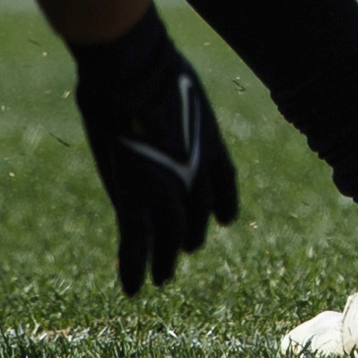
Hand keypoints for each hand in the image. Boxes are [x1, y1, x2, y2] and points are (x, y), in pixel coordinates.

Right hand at [70, 9, 239, 294]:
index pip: (224, 183)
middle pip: (195, 215)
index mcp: (211, 144)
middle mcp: (196, 174)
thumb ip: (173, 103)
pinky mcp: (135, 199)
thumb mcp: (177, 86)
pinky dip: (134, 269)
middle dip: (188, 236)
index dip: (223, 205)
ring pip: (168, 239)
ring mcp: (167, 189)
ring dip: (164, 262)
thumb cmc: (154, 67)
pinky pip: (136, 244)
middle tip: (182, 254)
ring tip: (163, 280)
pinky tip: (132, 290)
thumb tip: (155, 92)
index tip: (225, 221)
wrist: (137, 75)